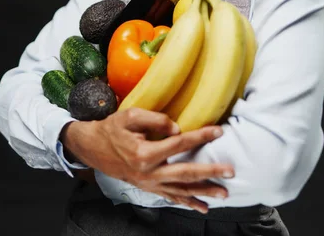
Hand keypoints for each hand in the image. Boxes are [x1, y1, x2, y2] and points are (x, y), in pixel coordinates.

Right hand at [60, 107, 233, 212]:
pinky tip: (202, 207)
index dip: (201, 136)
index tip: (219, 131)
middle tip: (230, 171)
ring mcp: (149, 183)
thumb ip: (156, 119)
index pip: (180, 144)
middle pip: (186, 173)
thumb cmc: (112, 129)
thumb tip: (178, 128)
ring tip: (223, 193)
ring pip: (181, 190)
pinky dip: (187, 202)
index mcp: (145, 153)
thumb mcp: (130, 116)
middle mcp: (149, 173)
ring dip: (204, 192)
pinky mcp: (148, 187)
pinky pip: (171, 197)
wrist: (93, 147)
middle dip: (210, 172)